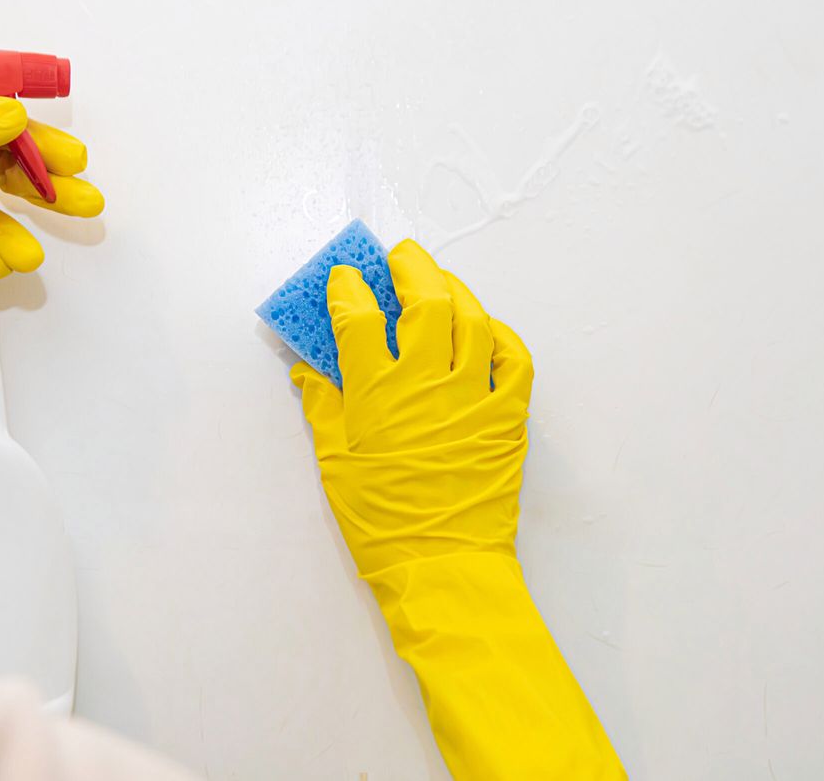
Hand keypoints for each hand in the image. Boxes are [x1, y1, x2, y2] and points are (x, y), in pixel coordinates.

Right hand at [291, 238, 533, 575]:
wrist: (441, 566)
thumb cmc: (382, 521)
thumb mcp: (336, 464)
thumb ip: (323, 408)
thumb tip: (309, 373)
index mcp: (378, 394)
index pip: (360, 319)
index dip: (349, 289)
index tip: (345, 277)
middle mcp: (428, 384)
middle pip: (425, 302)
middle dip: (410, 268)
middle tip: (399, 257)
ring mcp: (472, 397)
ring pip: (472, 321)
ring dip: (456, 290)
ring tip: (441, 281)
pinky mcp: (506, 417)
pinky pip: (514, 361)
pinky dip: (502, 337)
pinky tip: (488, 329)